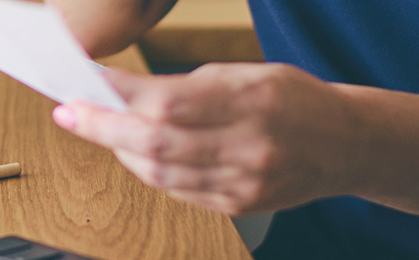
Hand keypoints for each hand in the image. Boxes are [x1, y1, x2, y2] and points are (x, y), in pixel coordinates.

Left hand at [52, 63, 375, 214]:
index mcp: (254, 100)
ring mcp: (245, 181)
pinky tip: (137, 153)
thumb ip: (191, 86)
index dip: (118, 96)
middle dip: (103, 128)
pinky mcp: (239, 205)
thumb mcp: (248, 74)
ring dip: (121, 150)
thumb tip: (126, 94)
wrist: (347, 144)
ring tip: (102, 130)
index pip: (168, 101)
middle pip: (156, 143)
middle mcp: (251, 145)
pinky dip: (150, 171)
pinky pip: (178, 191)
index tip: (84, 86)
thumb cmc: (294, 99)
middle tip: (71, 114)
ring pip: (161, 173)